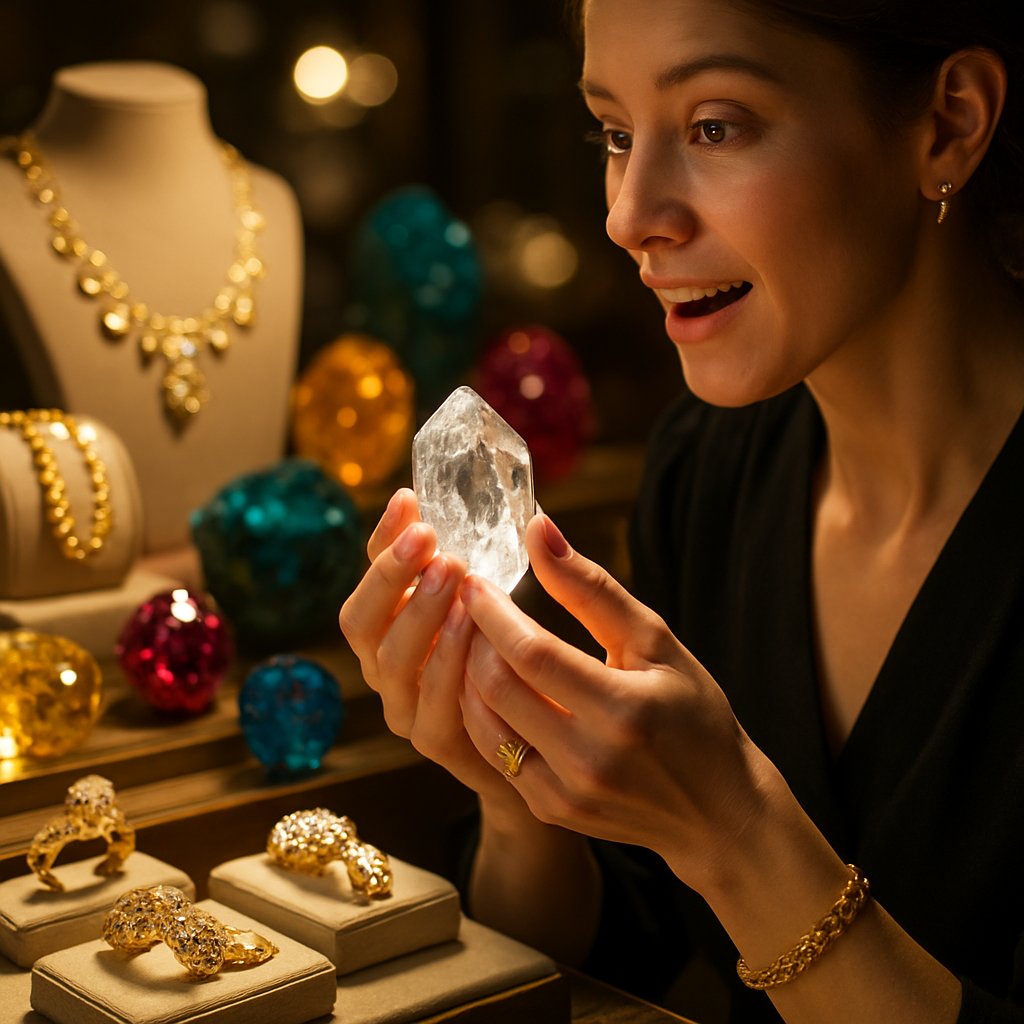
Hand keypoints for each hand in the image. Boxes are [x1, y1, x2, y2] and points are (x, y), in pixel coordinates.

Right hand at [338, 489, 529, 809]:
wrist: (542, 741)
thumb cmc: (510, 660)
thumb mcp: (488, 603)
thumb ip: (469, 566)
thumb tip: (481, 508)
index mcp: (391, 629)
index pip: (369, 580)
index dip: (382, 542)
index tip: (409, 501)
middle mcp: (387, 668)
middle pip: (360, 622)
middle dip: (391, 577)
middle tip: (428, 539)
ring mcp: (406, 709)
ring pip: (391, 662)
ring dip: (420, 614)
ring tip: (453, 576)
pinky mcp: (438, 744)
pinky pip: (431, 706)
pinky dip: (447, 664)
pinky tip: (473, 632)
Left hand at [458, 512, 770, 886]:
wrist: (716, 811)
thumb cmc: (692, 713)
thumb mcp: (655, 641)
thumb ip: (592, 588)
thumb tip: (537, 530)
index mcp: (624, 710)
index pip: (532, 653)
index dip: (492, 612)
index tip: (473, 581)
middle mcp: (590, 759)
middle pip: (497, 687)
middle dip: (470, 638)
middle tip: (467, 606)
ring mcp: (566, 794)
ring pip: (484, 723)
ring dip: (467, 674)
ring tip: (473, 639)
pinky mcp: (552, 811)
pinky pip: (494, 755)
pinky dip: (482, 713)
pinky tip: (488, 684)